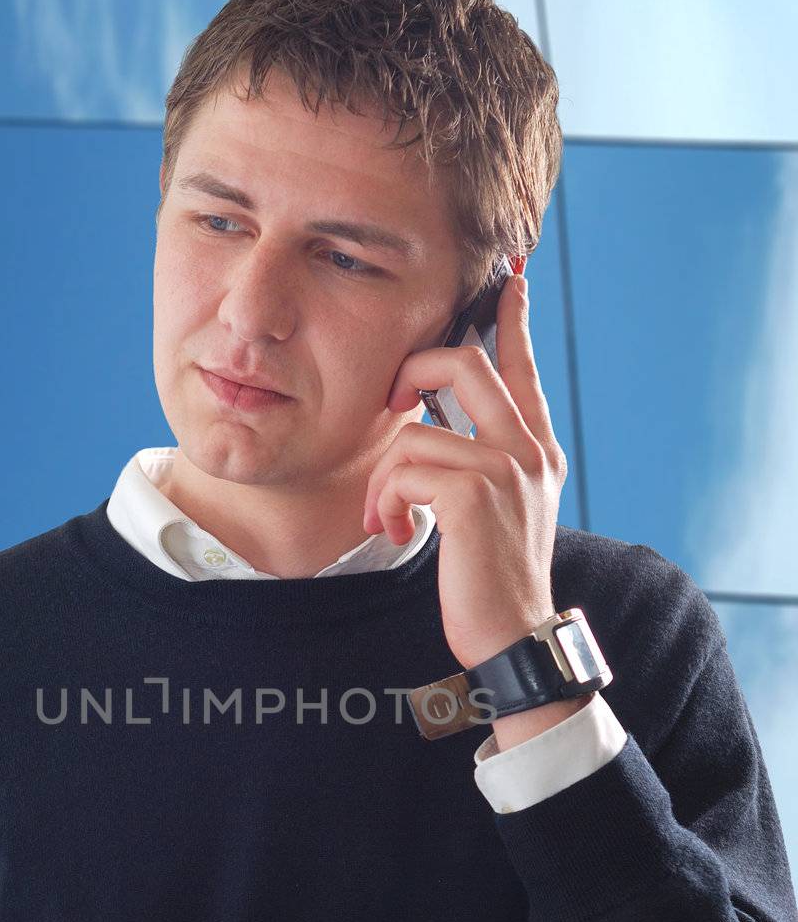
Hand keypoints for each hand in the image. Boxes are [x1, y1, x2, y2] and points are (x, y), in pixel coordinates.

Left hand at [362, 275, 567, 671]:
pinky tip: (394, 531)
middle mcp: (528, 451)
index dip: (511, 323)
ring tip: (389, 518)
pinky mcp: (473, 496)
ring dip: (384, 481)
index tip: (508, 285)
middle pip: (464, 364)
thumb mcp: (496, 511)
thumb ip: (478, 463)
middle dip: (415, 372)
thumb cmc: (491, 579)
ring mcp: (505, 470)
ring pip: (413, 433)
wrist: (513, 636)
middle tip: (395, 400)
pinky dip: (385, 503)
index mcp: (537, 450)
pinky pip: (403, 470)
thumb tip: (431, 427)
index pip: (520, 370)